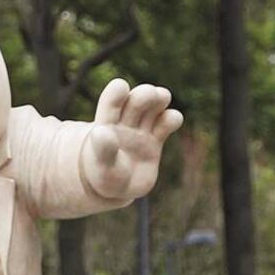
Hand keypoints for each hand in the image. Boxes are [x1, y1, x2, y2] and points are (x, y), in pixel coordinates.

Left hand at [81, 78, 183, 199]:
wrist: (116, 187)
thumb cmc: (104, 175)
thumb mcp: (101, 167)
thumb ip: (102, 150)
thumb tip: (101, 132)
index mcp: (106, 124)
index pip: (111, 103)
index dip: (116, 93)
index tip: (121, 87)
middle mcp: (125, 122)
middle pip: (136, 100)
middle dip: (144, 94)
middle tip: (152, 94)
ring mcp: (141, 129)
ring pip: (153, 106)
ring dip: (159, 98)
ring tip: (162, 96)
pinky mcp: (156, 139)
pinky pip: (166, 123)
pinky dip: (172, 118)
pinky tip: (173, 119)